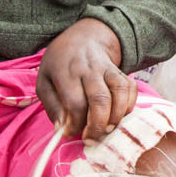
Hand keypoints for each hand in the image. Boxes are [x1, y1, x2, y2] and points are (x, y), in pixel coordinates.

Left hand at [35, 18, 136, 139]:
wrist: (84, 37)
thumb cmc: (60, 63)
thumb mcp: (44, 81)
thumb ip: (51, 106)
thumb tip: (62, 129)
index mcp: (66, 72)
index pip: (75, 103)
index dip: (75, 124)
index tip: (70, 133)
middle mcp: (89, 69)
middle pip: (100, 99)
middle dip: (97, 125)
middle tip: (91, 139)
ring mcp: (108, 68)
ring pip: (120, 92)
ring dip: (116, 116)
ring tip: (107, 130)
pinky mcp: (121, 71)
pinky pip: (131, 88)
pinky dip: (129, 105)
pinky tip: (118, 116)